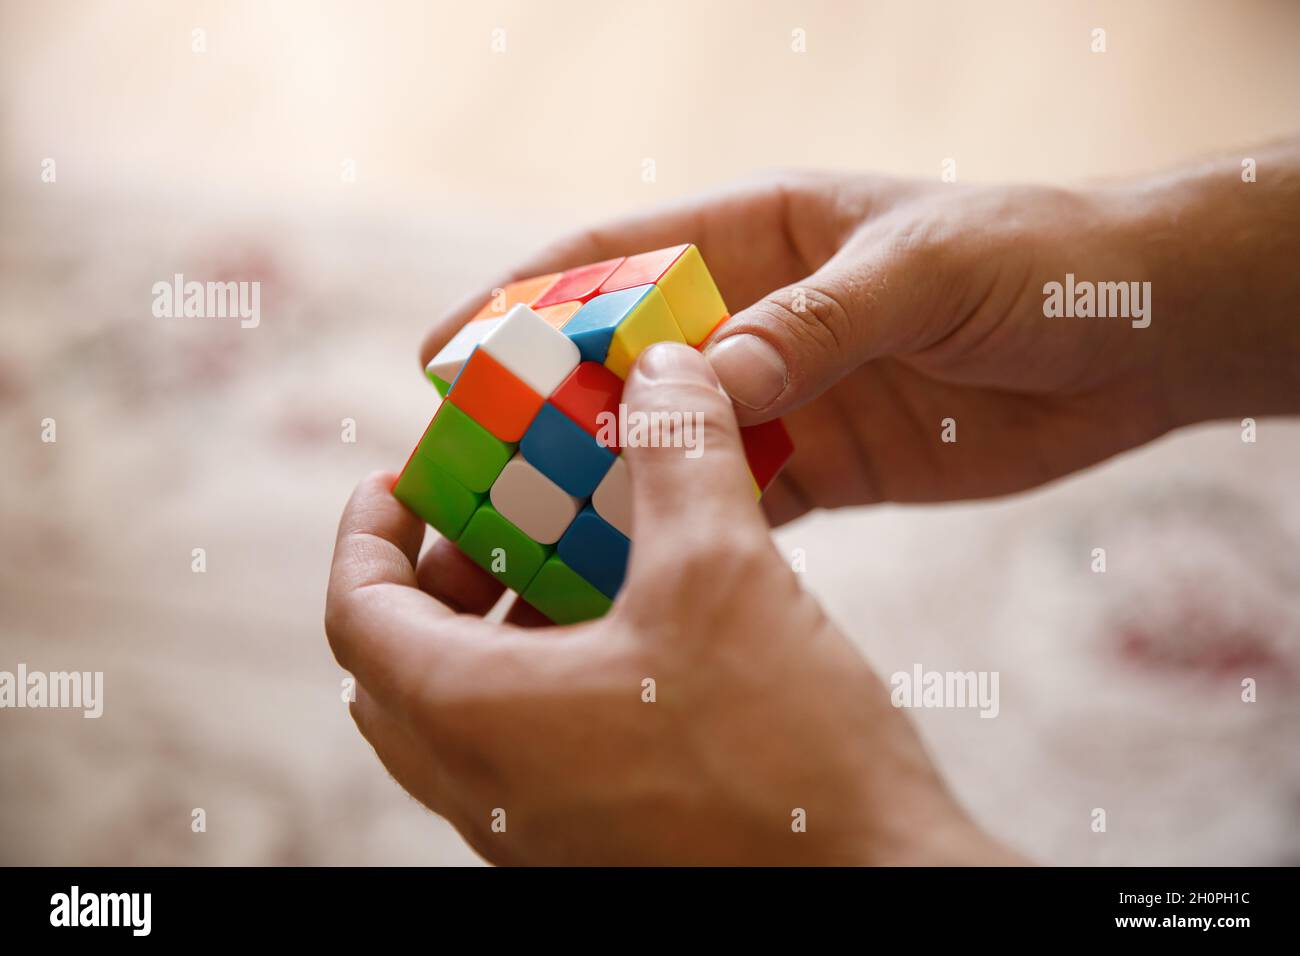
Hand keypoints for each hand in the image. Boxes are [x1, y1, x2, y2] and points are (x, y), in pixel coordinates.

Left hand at [328, 343, 1016, 864]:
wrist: (870, 892)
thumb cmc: (784, 756)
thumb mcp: (724, 573)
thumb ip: (680, 453)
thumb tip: (663, 369)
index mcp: (476, 718)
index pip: (356, 613)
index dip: (368, 531)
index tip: (406, 478)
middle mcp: (485, 790)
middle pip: (400, 666)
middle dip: (435, 577)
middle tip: (495, 516)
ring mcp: (535, 834)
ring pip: (465, 714)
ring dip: (495, 629)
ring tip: (572, 560)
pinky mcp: (593, 851)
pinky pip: (529, 753)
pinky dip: (548, 679)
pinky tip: (637, 634)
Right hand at [422, 150, 1299, 523]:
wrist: (1132, 338)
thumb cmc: (1030, 261)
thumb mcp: (918, 271)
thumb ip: (811, 321)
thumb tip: (701, 378)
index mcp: (756, 235)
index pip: (610, 258)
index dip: (518, 301)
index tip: (441, 352)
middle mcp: (752, 317)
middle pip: (619, 365)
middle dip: (544, 415)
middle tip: (473, 479)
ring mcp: (782, 398)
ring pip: (667, 446)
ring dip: (605, 489)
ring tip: (530, 546)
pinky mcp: (822, 466)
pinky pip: (735, 504)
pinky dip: (688, 536)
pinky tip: (639, 578)